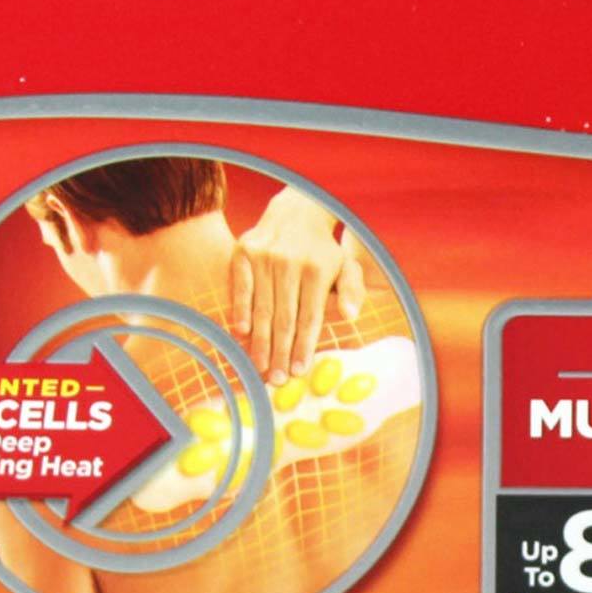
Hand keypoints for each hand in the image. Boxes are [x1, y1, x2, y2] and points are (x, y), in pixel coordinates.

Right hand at [231, 187, 366, 382]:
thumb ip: (351, 290)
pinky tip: (240, 333)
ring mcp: (266, 257)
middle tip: (276, 380)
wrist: (295, 212)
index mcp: (319, 270)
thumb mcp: (345, 265)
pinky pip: (241, 288)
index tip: (298, 371)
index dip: (304, 346)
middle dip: (280, 353)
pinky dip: (240, 310)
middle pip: (285, 318)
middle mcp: (292, 263)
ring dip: (259, 341)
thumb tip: (350, 316)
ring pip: (262, 308)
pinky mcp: (244, 253)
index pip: (310, 317)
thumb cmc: (322, 250)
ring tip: (259, 367)